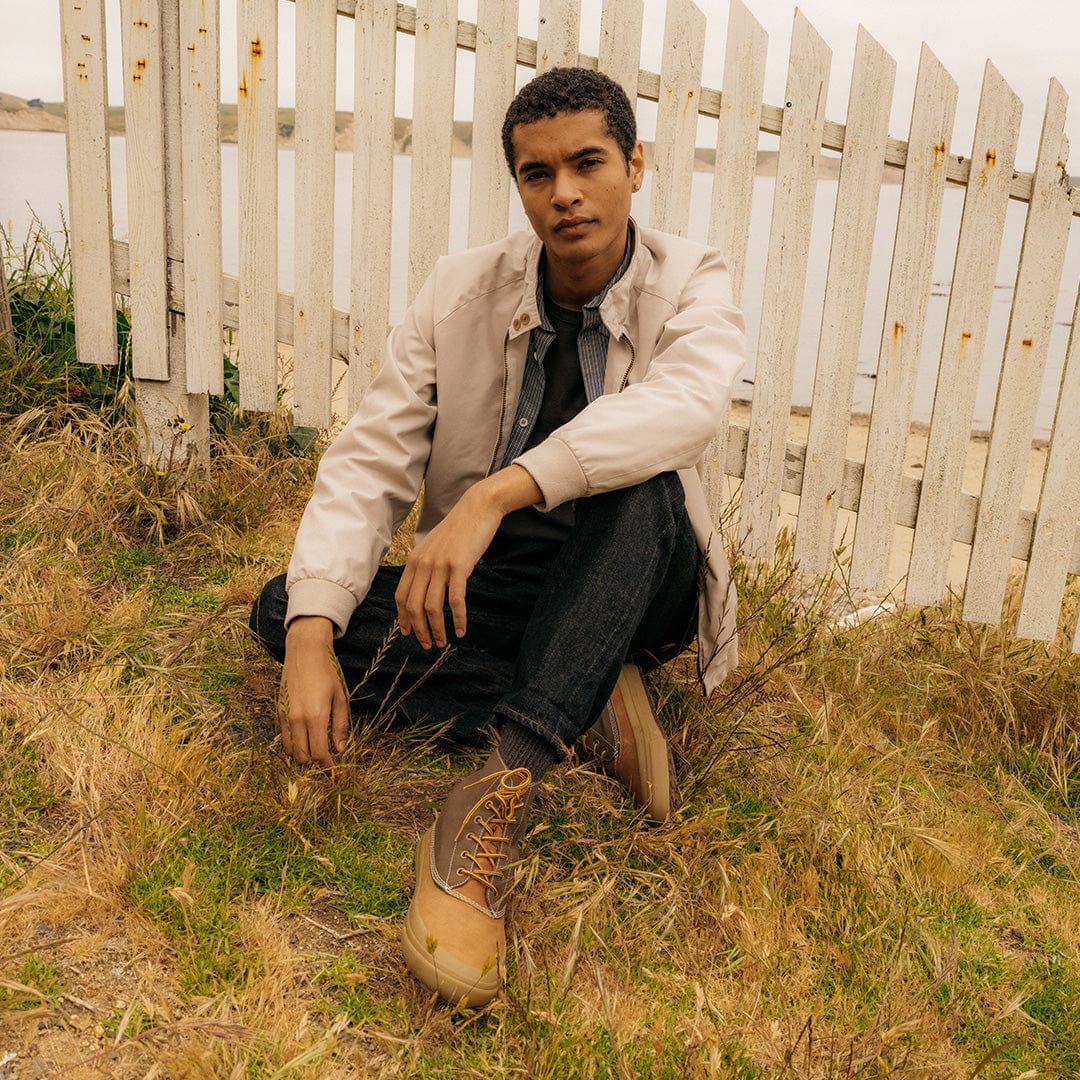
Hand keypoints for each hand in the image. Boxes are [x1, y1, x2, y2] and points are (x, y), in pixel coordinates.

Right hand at [279, 616, 348, 766]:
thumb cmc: (327, 672)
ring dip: (303, 755)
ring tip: (316, 752)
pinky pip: (283, 737)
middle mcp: (297, 718)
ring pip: (291, 750)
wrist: (304, 651)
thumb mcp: (341, 697)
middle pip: (303, 756)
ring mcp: (285, 715)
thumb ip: (340, 725)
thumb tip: (342, 749)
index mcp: (315, 715)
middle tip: (327, 762)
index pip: (319, 753)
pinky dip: (293, 744)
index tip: (335, 771)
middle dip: (315, 763)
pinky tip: (305, 740)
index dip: (327, 766)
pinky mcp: (279, 711)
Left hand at [395, 465, 541, 648]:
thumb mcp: (435, 546)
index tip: (408, 632)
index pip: (401, 595)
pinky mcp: (459, 566)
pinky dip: (458, 619)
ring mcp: (440, 565)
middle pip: (414, 606)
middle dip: (419, 630)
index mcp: (414, 560)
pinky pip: (455, 600)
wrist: (477, 508)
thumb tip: (424, 589)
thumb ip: (426, 565)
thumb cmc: (459, 530)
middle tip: (428, 644)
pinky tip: (461, 630)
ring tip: (443, 642)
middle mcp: (423, 564)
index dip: (403, 617)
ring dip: (437, 629)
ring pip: (432, 607)